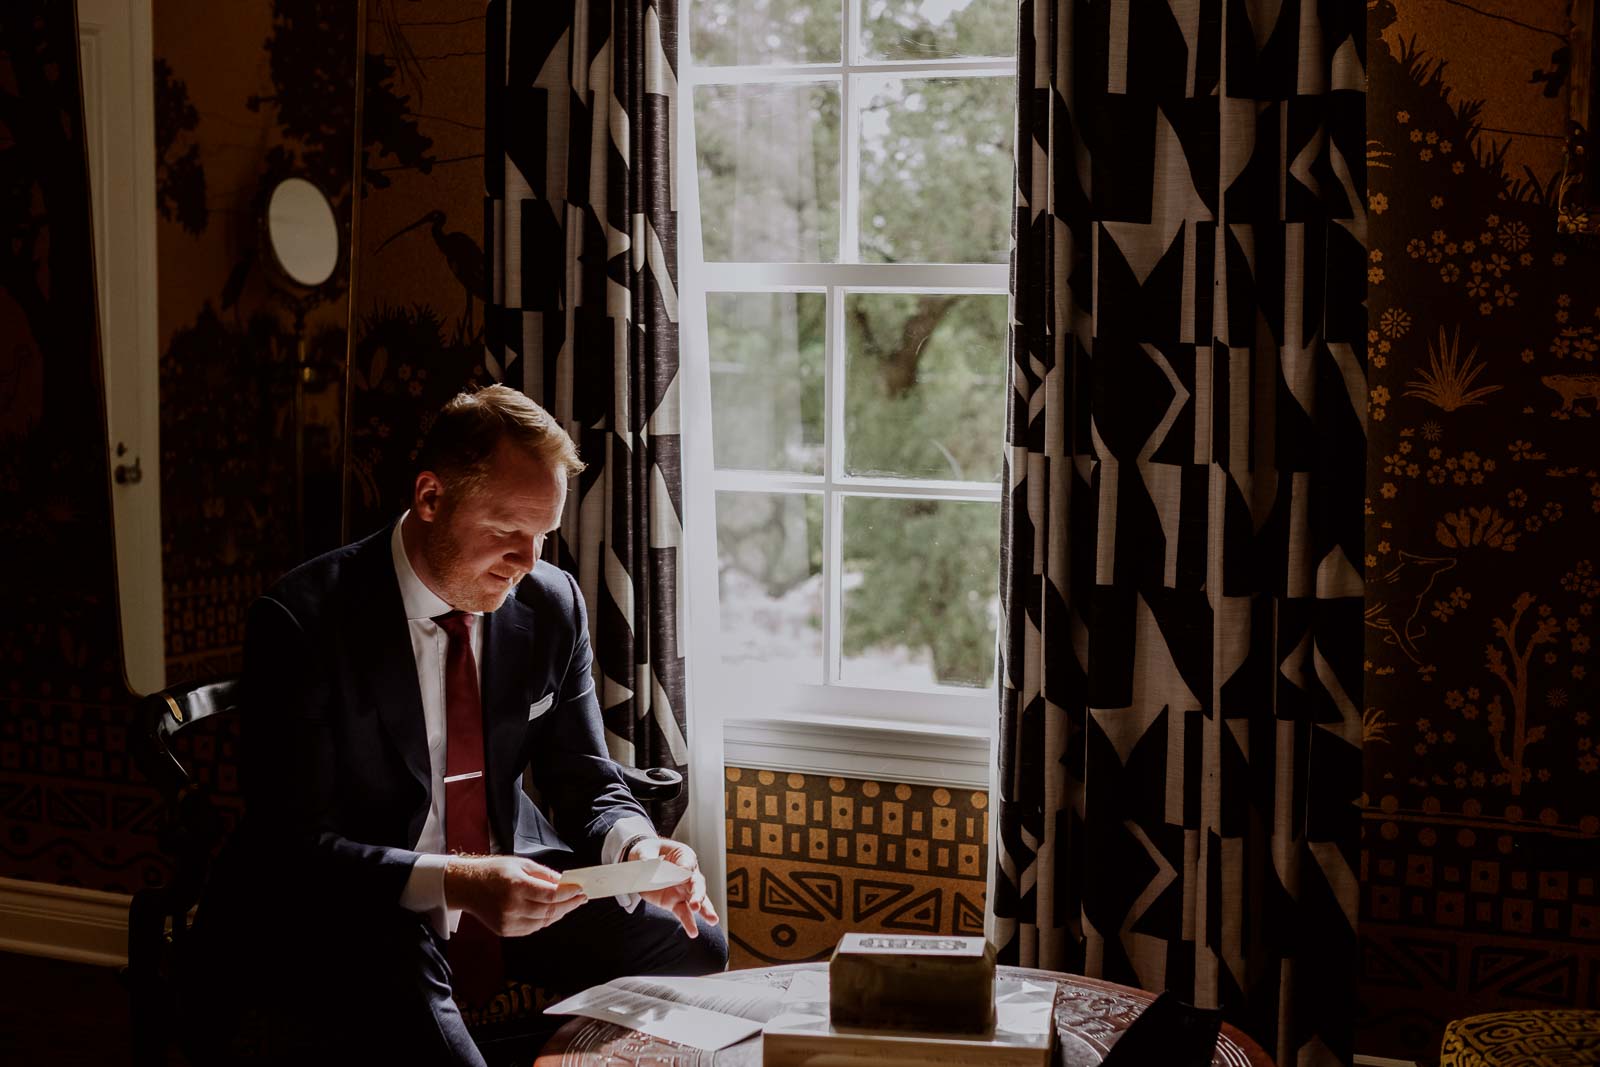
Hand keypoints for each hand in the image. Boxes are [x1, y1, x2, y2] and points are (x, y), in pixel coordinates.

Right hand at [443, 855, 586, 936]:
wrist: (467, 886)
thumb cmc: (493, 871)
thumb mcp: (521, 864)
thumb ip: (544, 875)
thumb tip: (565, 881)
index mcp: (516, 886)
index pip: (551, 894)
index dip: (569, 893)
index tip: (581, 889)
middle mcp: (512, 906)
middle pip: (550, 910)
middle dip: (569, 904)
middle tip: (581, 897)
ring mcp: (508, 921)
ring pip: (543, 922)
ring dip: (559, 913)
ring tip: (569, 904)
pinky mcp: (506, 931)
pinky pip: (533, 928)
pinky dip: (545, 920)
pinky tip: (552, 912)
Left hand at [630, 837, 718, 937]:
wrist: (641, 862)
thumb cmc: (647, 852)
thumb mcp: (645, 852)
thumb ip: (649, 860)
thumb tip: (653, 868)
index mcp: (683, 856)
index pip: (687, 863)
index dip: (684, 868)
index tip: (682, 871)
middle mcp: (688, 874)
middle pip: (697, 884)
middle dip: (698, 894)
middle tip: (696, 904)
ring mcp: (683, 890)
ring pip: (697, 901)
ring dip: (704, 911)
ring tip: (712, 920)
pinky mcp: (674, 903)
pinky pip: (683, 914)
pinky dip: (689, 923)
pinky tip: (694, 932)